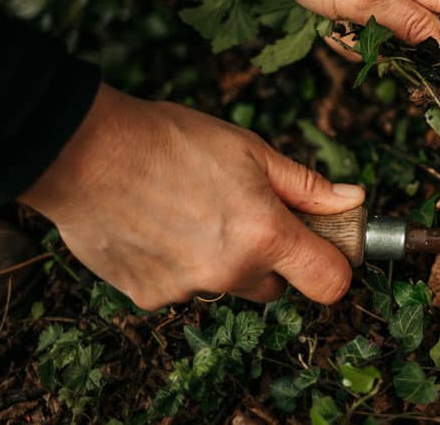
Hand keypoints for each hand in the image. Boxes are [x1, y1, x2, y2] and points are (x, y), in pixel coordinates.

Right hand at [20, 83, 363, 310]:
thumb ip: (307, 186)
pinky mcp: (150, 298)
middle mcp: (230, 273)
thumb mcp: (253, 152)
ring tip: (195, 212)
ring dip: (226, 262)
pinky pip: (186, 289)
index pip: (331, 283)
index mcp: (265, 235)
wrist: (86, 153)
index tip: (326, 247)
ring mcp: (188, 290)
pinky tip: (163, 227)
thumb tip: (353, 200)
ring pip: (229, 287)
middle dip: (273, 258)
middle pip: (276, 287)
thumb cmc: (173, 142)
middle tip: (248, 215)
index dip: (335, 265)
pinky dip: (184, 266)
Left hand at [237, 0, 439, 61]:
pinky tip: (329, 18)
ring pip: (398, 43)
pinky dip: (349, 33)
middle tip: (362, 34)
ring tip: (338, 21)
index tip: (430, 74)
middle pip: (433, 42)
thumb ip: (416, 28)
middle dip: (397, 52)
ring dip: (365, 43)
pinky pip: (373, 33)